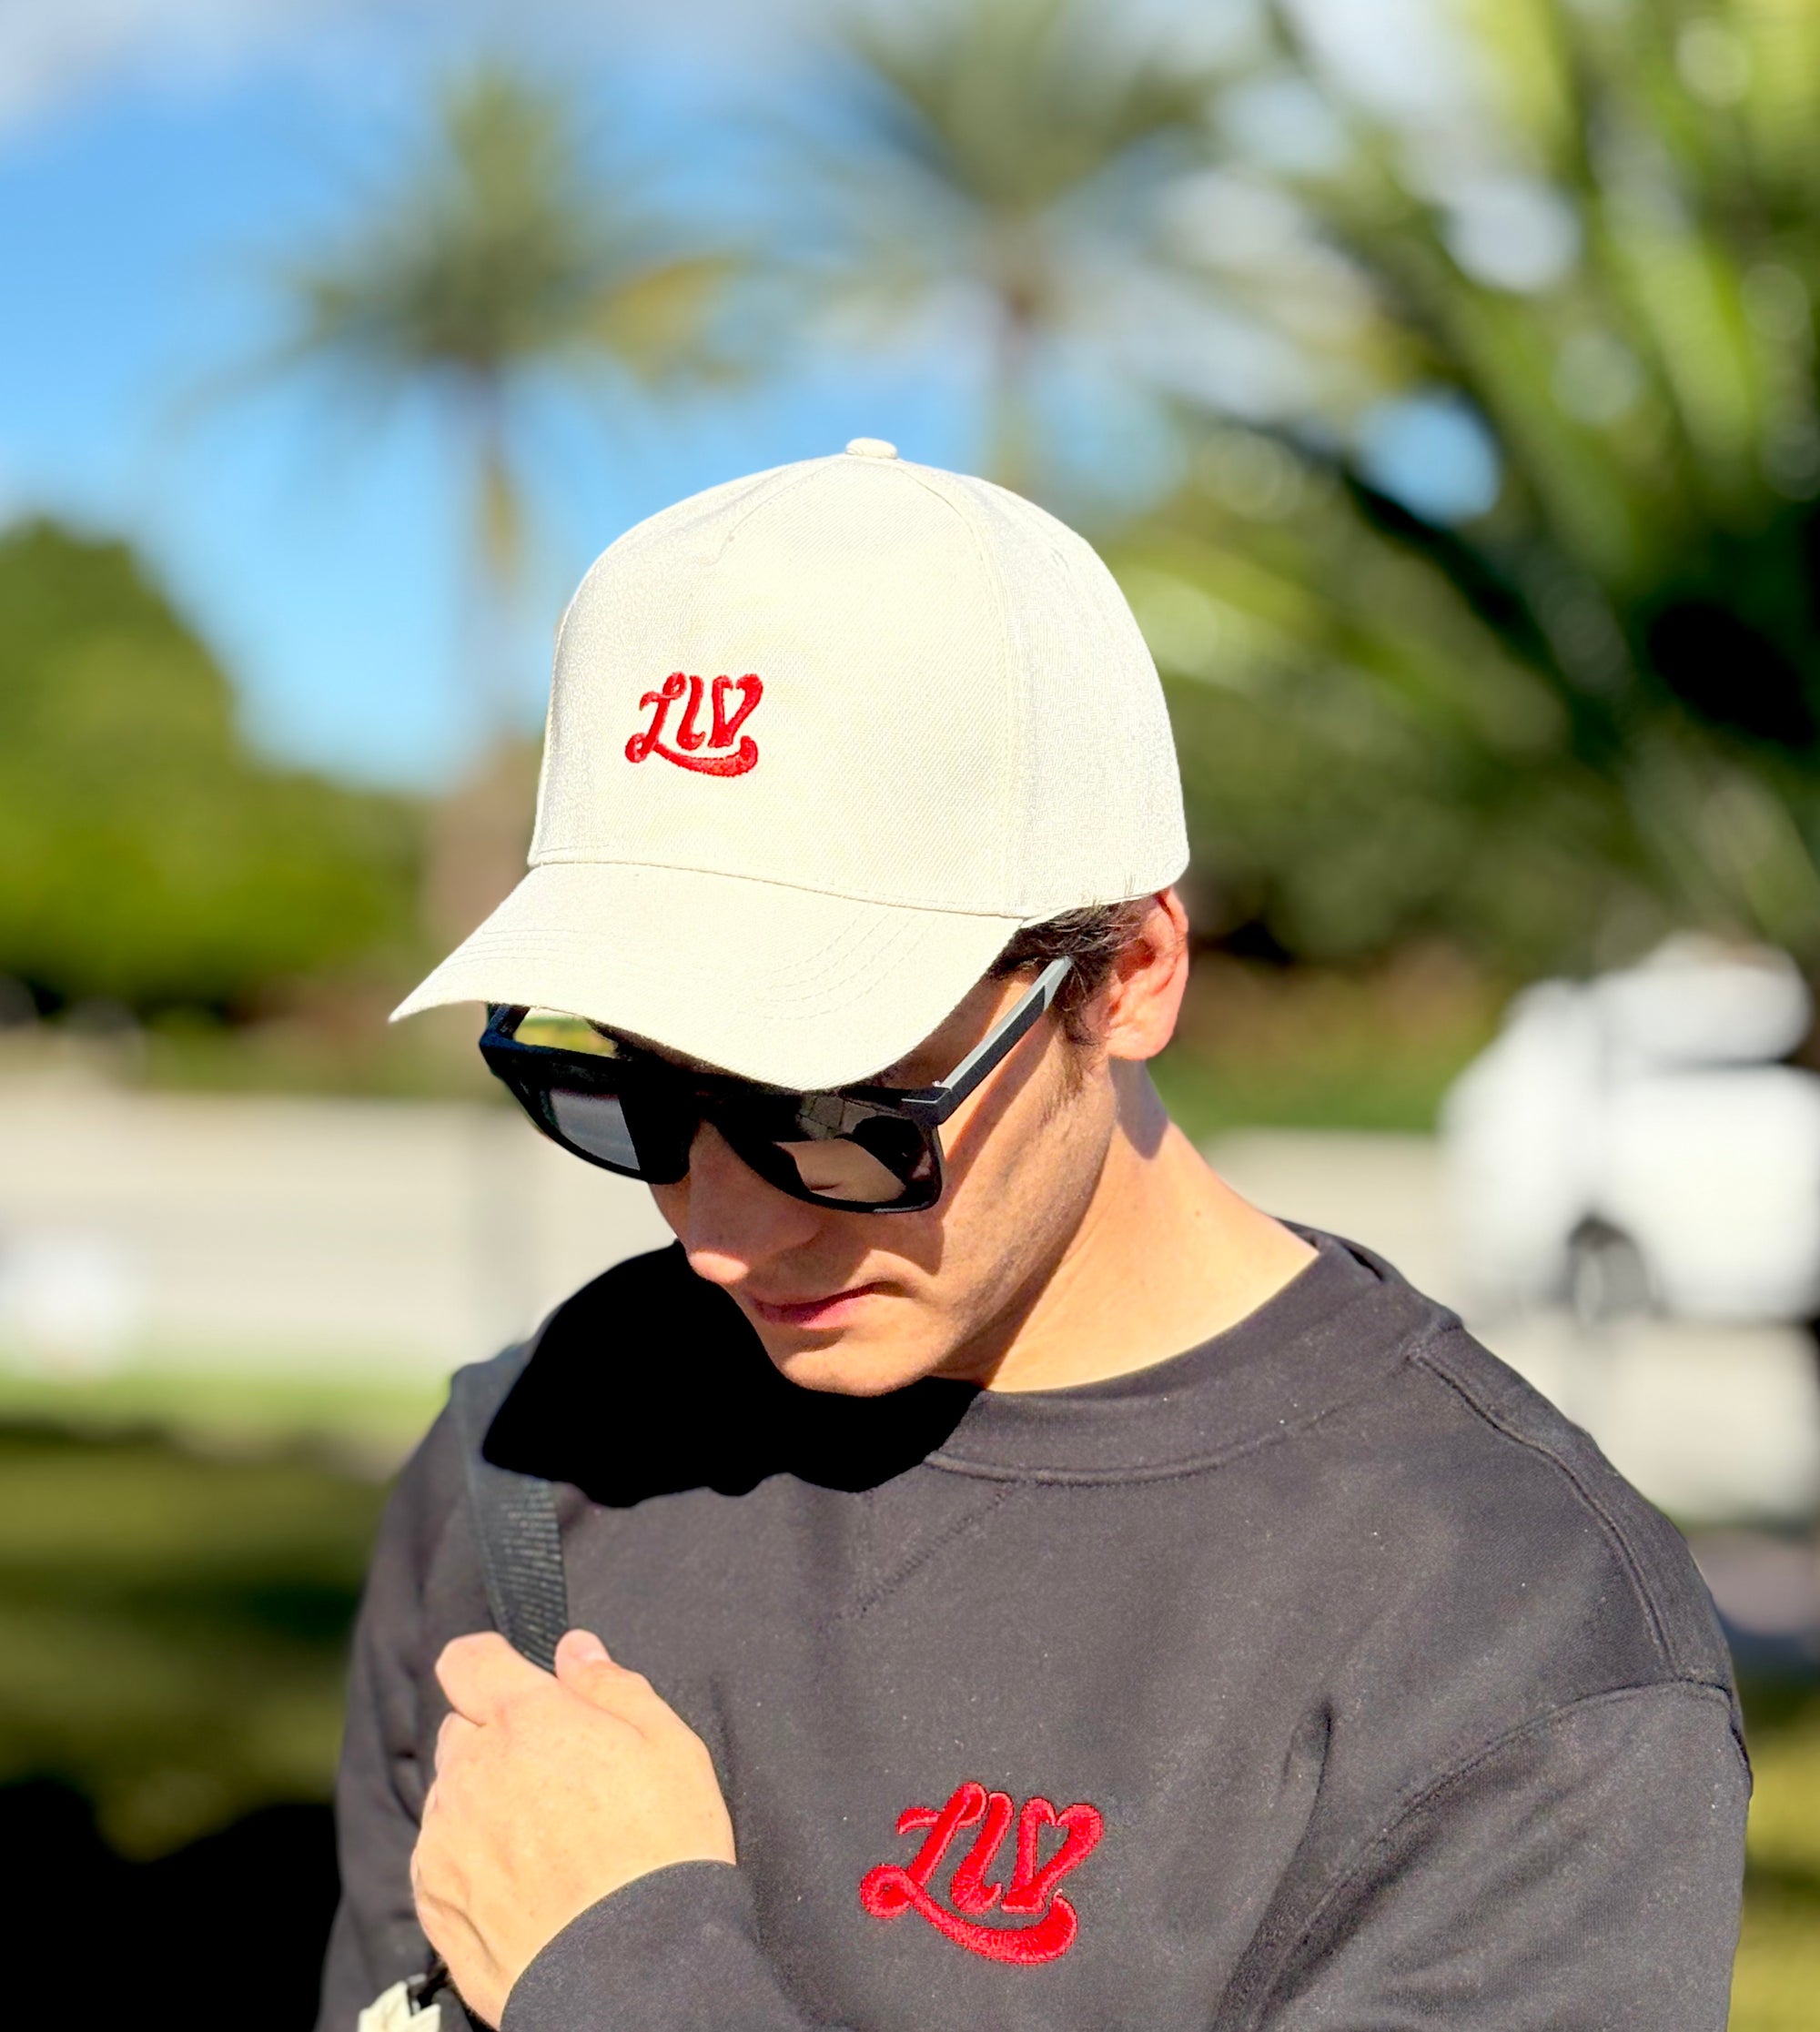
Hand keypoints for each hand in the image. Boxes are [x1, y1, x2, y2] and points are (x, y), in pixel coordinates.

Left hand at [412, 1629, 736, 2026]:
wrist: (633, 1973)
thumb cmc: (663, 1850)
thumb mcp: (669, 1746)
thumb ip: (611, 1686)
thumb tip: (574, 1649)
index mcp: (527, 1719)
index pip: (468, 1659)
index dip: (489, 1663)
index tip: (514, 1682)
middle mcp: (471, 1769)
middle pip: (461, 1729)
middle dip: (496, 1739)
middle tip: (553, 1777)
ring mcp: (445, 1837)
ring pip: (449, 1793)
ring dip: (481, 1799)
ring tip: (543, 1841)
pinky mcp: (433, 1898)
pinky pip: (438, 1855)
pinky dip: (469, 1858)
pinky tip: (521, 1883)